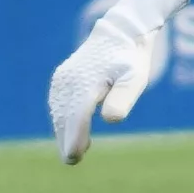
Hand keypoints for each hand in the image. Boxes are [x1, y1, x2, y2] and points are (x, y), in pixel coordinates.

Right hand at [47, 0, 178, 162]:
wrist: (121, 32)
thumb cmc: (131, 58)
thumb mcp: (135, 78)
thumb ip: (123, 98)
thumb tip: (108, 120)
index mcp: (85, 83)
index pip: (76, 118)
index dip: (74, 140)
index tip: (74, 158)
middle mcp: (68, 81)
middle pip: (63, 118)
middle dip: (66, 140)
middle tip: (73, 160)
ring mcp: (62, 79)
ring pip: (58, 112)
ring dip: (64, 131)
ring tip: (79, 149)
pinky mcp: (62, 78)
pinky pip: (58, 103)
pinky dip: (62, 118)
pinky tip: (73, 129)